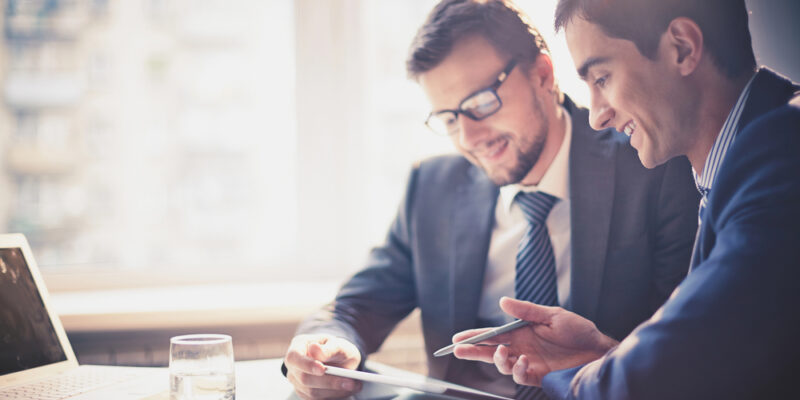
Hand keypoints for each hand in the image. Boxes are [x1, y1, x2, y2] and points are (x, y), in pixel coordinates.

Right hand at [284, 334, 362, 398]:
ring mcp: (297, 382)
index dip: (306, 364)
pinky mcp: (305, 394)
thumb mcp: (338, 344)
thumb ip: (329, 348)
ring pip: (312, 392)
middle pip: (304, 378)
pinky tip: (347, 390)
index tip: (322, 369)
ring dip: (335, 391)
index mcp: (298, 347)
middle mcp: (294, 366)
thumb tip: (315, 349)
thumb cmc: (336, 349)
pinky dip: (335, 396)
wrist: (338, 360)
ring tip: (354, 385)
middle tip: (351, 382)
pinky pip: (317, 399)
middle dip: (329, 382)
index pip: (294, 357)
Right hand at [452, 297, 617, 385]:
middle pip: (490, 351)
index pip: (492, 334)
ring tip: (500, 353)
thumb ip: (526, 311)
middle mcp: (522, 348)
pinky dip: (517, 370)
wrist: (599, 351)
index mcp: (521, 332)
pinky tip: (522, 361)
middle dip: (473, 352)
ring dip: (496, 360)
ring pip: (502, 365)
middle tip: (458, 350)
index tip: (458, 338)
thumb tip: (502, 302)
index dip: (475, 336)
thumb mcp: (552, 315)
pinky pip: (520, 376)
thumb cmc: (578, 331)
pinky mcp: (539, 376)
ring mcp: (529, 363)